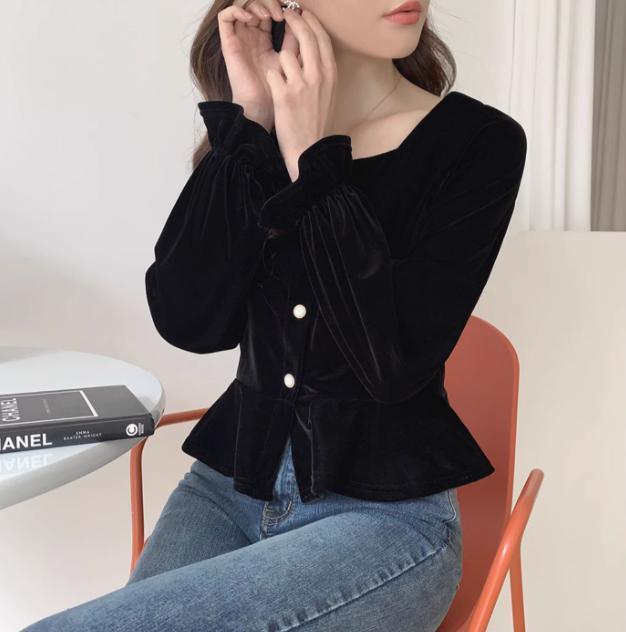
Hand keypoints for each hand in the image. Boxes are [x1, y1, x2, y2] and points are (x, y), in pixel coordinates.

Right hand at [217, 1, 299, 130]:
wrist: (263, 110)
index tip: (295, 12)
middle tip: (281, 12)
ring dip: (256, 4)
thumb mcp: (291, 61)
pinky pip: (225, 17)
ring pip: (241, 5)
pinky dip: (236, 10)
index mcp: (264, 39)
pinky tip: (251, 18)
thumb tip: (302, 19)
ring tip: (269, 15)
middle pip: (256, 4)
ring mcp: (239, 39)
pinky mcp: (228, 44)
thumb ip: (295, 42)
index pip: (270, 10)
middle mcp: (250, 37)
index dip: (281, 6)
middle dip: (270, 2)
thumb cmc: (277, 91)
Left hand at [265, 8, 338, 180]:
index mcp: (330, 73)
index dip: (309, 21)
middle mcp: (318, 74)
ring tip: (284, 79)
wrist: (309, 150)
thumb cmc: (317, 123)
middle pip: (304, 34)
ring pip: (285, 53)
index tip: (301, 13)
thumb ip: (323, 70)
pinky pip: (273, 73)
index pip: (320, 36)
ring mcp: (301, 84)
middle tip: (283, 13)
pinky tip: (277, 94)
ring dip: (281, 63)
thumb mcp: (329, 93)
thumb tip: (315, 49)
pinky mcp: (284, 94)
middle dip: (293, 20)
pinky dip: (272, 80)